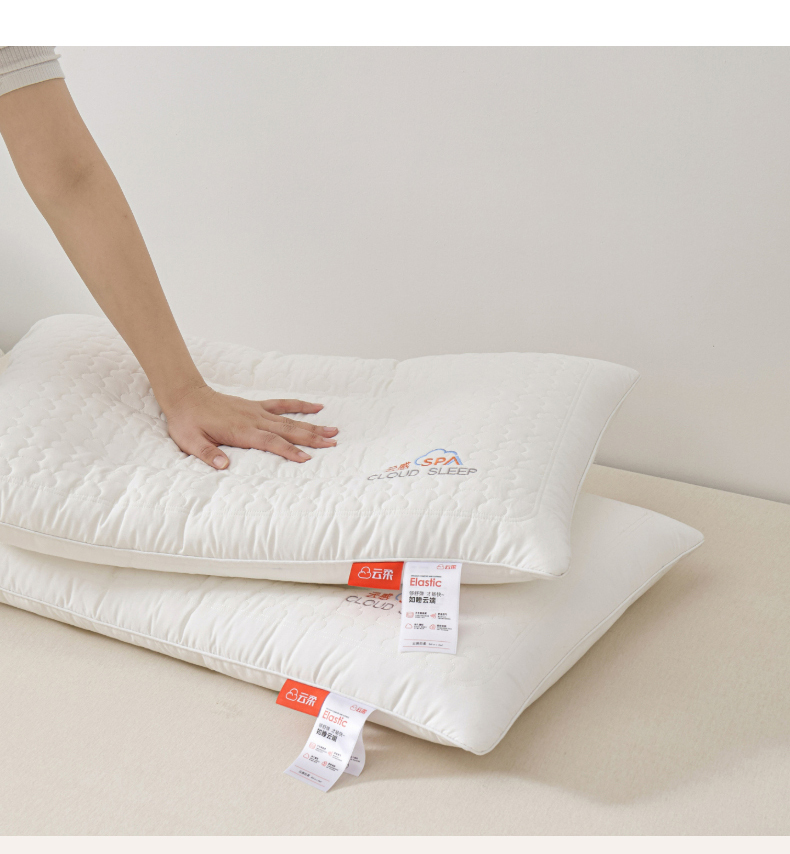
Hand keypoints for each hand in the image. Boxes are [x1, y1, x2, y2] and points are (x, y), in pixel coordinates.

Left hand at [163, 384, 337, 468]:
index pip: (271, 442)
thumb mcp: (191, 442)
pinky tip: (317, 407)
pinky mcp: (257, 406)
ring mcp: (257, 411)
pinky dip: (300, 405)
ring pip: (290, 419)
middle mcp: (254, 419)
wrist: (186, 396)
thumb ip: (208, 454)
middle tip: (332, 443)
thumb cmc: (187, 422)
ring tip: (333, 431)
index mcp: (241, 430)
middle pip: (288, 430)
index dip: (289, 451)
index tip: (307, 458)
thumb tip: (224, 465)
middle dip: (312, 438)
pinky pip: (282, 404)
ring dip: (312, 426)